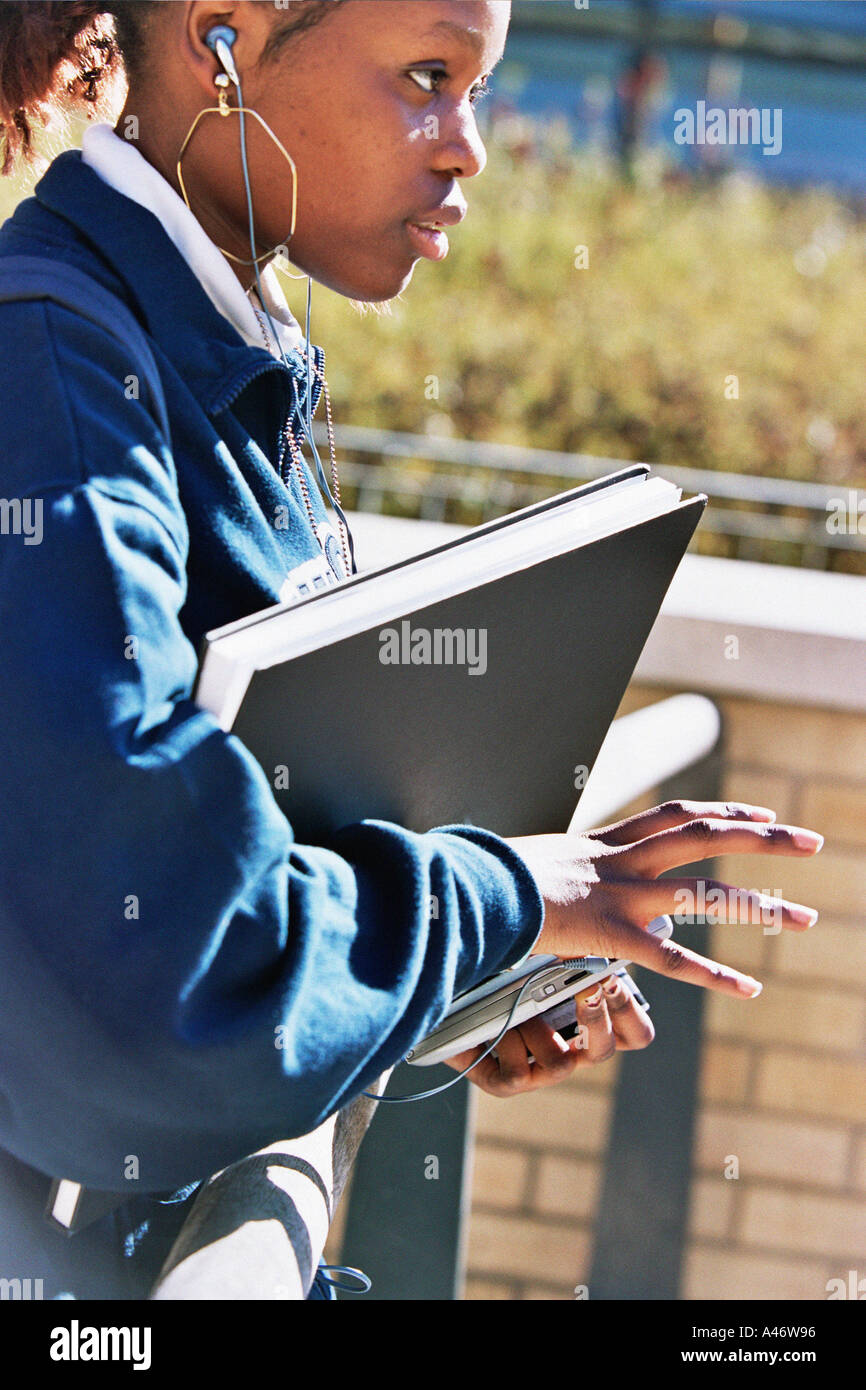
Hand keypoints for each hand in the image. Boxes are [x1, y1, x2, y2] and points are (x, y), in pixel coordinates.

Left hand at [444, 969, 654, 1095]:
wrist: (446, 984)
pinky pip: (519, 1072)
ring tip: (518, 1006)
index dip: (628, 1010)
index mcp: (587, 1021)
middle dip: (595, 1019)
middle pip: (604, 1051)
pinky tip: (493, 1026)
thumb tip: (607, 936)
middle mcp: (569, 1049)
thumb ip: (578, 951)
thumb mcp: (544, 954)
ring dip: (538, 1029)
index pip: (634, 1032)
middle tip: (583, 990)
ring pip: (561, 1065)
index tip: (610, 978)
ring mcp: (538, 1069)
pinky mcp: (506, 1082)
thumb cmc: (499, 967)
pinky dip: (506, 1042)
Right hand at [447, 799, 822, 1096]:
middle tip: (812, 841)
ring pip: (706, 894)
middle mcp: (624, 861)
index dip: (722, 813)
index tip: (760, 816)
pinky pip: (673, 959)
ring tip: (806, 919)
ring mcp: (623, 896)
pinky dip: (713, 976)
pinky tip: (748, 989)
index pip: (676, 816)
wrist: (473, 888)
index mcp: (606, 843)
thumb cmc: (490, 878)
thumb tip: (544, 875)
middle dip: (764, 839)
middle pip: (706, 836)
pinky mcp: (613, 936)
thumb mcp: (533, 863)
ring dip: (761, 906)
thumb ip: (556, 870)